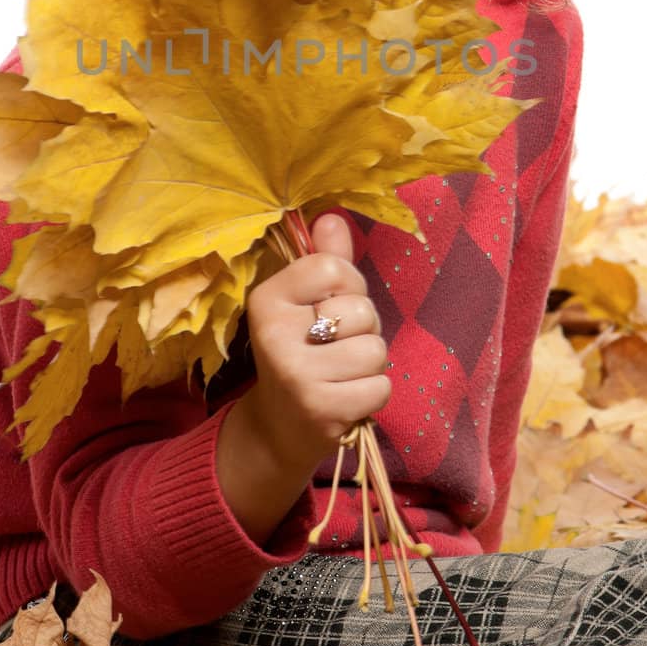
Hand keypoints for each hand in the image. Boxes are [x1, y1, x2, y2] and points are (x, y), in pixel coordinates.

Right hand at [242, 212, 391, 472]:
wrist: (278, 428)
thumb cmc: (301, 352)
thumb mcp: (304, 303)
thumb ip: (323, 261)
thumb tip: (333, 218)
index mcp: (266, 298)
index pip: (334, 267)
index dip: (349, 286)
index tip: (330, 307)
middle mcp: (274, 334)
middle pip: (361, 311)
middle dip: (363, 329)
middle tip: (336, 347)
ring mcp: (296, 375)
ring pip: (375, 350)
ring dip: (370, 364)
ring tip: (342, 373)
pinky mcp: (321, 410)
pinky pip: (381, 387)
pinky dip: (373, 394)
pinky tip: (347, 398)